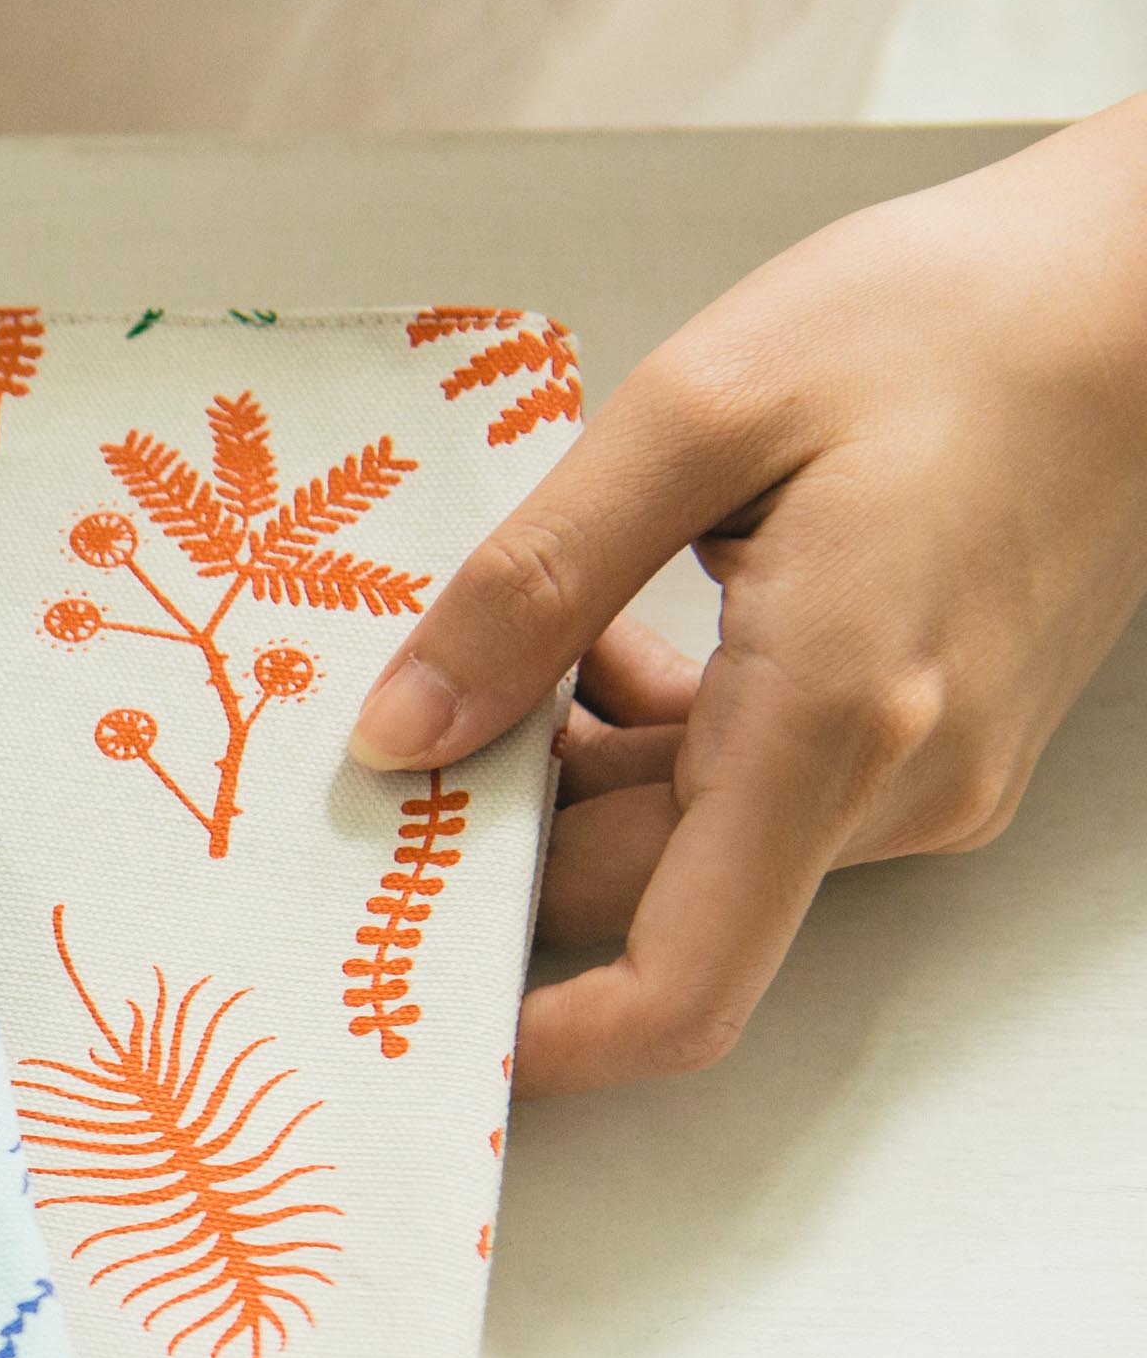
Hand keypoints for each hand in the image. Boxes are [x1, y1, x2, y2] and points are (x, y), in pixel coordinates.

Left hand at [350, 97, 1146, 1094]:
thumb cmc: (954, 318)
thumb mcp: (699, 411)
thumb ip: (534, 586)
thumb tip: (403, 734)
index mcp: (832, 724)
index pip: (674, 987)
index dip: (540, 1039)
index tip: (415, 1005)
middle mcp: (895, 788)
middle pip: (645, 897)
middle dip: (516, 840)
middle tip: (412, 728)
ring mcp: (929, 779)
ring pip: (690, 846)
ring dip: (586, 773)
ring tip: (545, 632)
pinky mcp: (937, 747)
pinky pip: (752, 796)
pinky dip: (661, 741)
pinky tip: (628, 633)